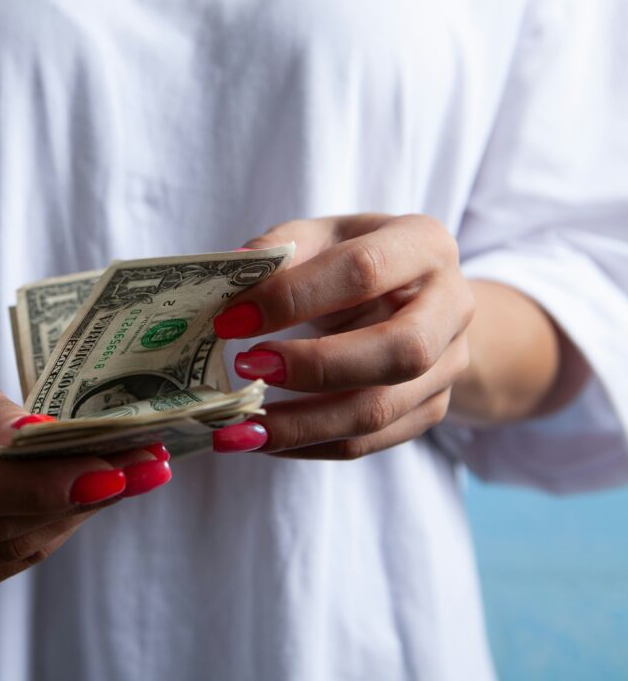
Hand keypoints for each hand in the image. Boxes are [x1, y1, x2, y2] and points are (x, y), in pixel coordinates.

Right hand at [0, 355, 170, 599]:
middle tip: (146, 465)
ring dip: (75, 513)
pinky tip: (89, 494)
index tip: (107, 472)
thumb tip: (45, 441)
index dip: (32, 486)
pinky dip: (53, 526)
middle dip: (74, 497)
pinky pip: (6, 562)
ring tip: (134, 474)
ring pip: (6, 550)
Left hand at [209, 213, 473, 458]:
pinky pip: (367, 443)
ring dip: (301, 423)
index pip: (362, 271)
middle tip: (246, 368)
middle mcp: (451, 306)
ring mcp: (447, 366)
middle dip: (314, 366)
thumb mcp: (321, 238)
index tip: (231, 320)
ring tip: (241, 425)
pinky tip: (262, 438)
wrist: (414, 299)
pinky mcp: (430, 410)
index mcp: (423, 245)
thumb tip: (231, 271)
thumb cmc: (354, 262)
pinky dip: (308, 445)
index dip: (293, 297)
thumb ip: (279, 250)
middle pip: (399, 351)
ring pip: (379, 410)